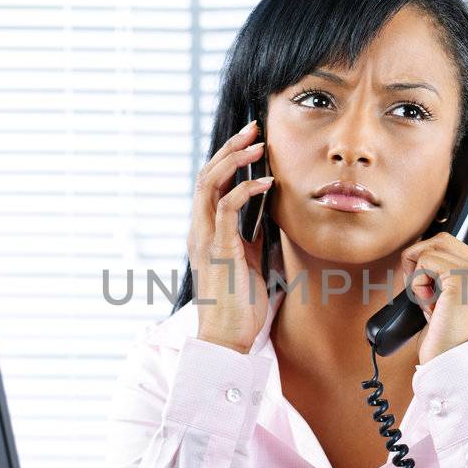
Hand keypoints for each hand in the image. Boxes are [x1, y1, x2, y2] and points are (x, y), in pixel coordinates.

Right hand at [187, 118, 272, 353]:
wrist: (227, 338)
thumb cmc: (239, 305)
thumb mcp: (249, 262)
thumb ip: (252, 237)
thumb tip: (267, 216)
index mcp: (205, 232)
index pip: (211, 183)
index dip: (229, 158)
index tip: (252, 141)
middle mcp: (200, 230)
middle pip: (207, 173)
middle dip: (230, 147)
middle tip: (255, 128)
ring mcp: (206, 238)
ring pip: (210, 182)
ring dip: (235, 160)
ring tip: (260, 146)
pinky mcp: (219, 248)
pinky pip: (226, 207)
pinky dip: (246, 189)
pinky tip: (268, 183)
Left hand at [400, 176, 467, 363]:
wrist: (457, 366)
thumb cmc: (451, 342)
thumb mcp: (455, 304)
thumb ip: (453, 278)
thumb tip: (428, 257)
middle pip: (445, 239)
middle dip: (423, 260)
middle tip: (425, 292)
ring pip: (432, 249)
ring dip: (417, 274)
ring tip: (429, 302)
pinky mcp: (463, 280)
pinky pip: (425, 263)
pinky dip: (416, 282)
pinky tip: (428, 304)